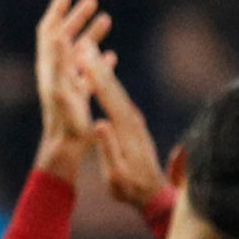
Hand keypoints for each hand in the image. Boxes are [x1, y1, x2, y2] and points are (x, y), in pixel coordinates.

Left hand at [30, 0, 111, 179]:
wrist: (66, 148)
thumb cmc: (65, 122)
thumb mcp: (61, 89)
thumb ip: (58, 62)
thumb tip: (57, 35)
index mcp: (51, 68)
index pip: (50, 33)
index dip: (56, 12)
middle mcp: (57, 73)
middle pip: (65, 38)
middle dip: (77, 18)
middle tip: (92, 1)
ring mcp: (68, 84)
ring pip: (79, 53)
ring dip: (91, 35)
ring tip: (107, 19)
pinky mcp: (79, 97)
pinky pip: (88, 73)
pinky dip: (98, 60)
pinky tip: (111, 55)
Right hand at [77, 41, 171, 217]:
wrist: (154, 195)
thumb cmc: (131, 188)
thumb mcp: (117, 173)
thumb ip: (109, 149)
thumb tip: (99, 124)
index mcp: (125, 130)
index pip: (108, 97)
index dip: (96, 75)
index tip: (84, 56)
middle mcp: (132, 121)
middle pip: (113, 88)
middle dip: (98, 65)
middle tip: (85, 43)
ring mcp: (135, 122)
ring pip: (117, 91)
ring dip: (104, 71)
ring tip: (90, 53)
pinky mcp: (134, 125)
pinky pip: (120, 99)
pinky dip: (110, 85)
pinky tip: (103, 77)